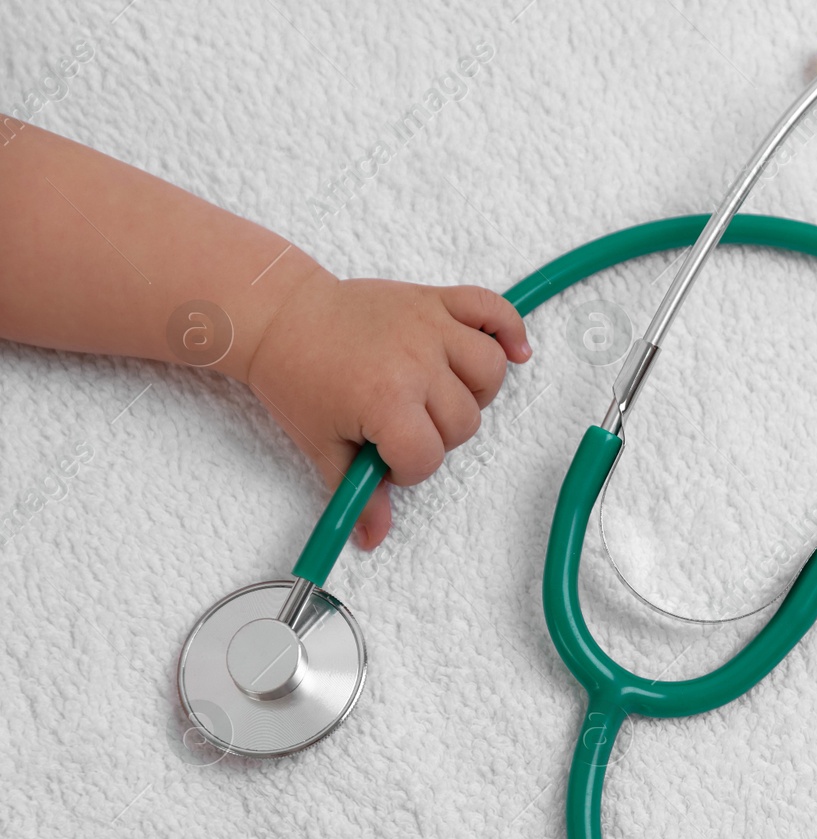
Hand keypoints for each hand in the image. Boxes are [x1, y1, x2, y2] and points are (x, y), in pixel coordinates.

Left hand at [245, 269, 530, 549]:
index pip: (428, 456)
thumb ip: (358, 493)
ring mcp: (429, 326)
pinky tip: (515, 352)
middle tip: (402, 426)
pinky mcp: (434, 300)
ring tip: (443, 395)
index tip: (385, 458)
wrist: (278, 316)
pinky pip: (491, 309)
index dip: (408, 468)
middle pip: (464, 420)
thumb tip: (374, 537)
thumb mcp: (322, 444)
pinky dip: (510, 328)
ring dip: (475, 392)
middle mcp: (417, 360)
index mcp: (386, 399)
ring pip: (490, 371)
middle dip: (436, 435)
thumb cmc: (297, 376)